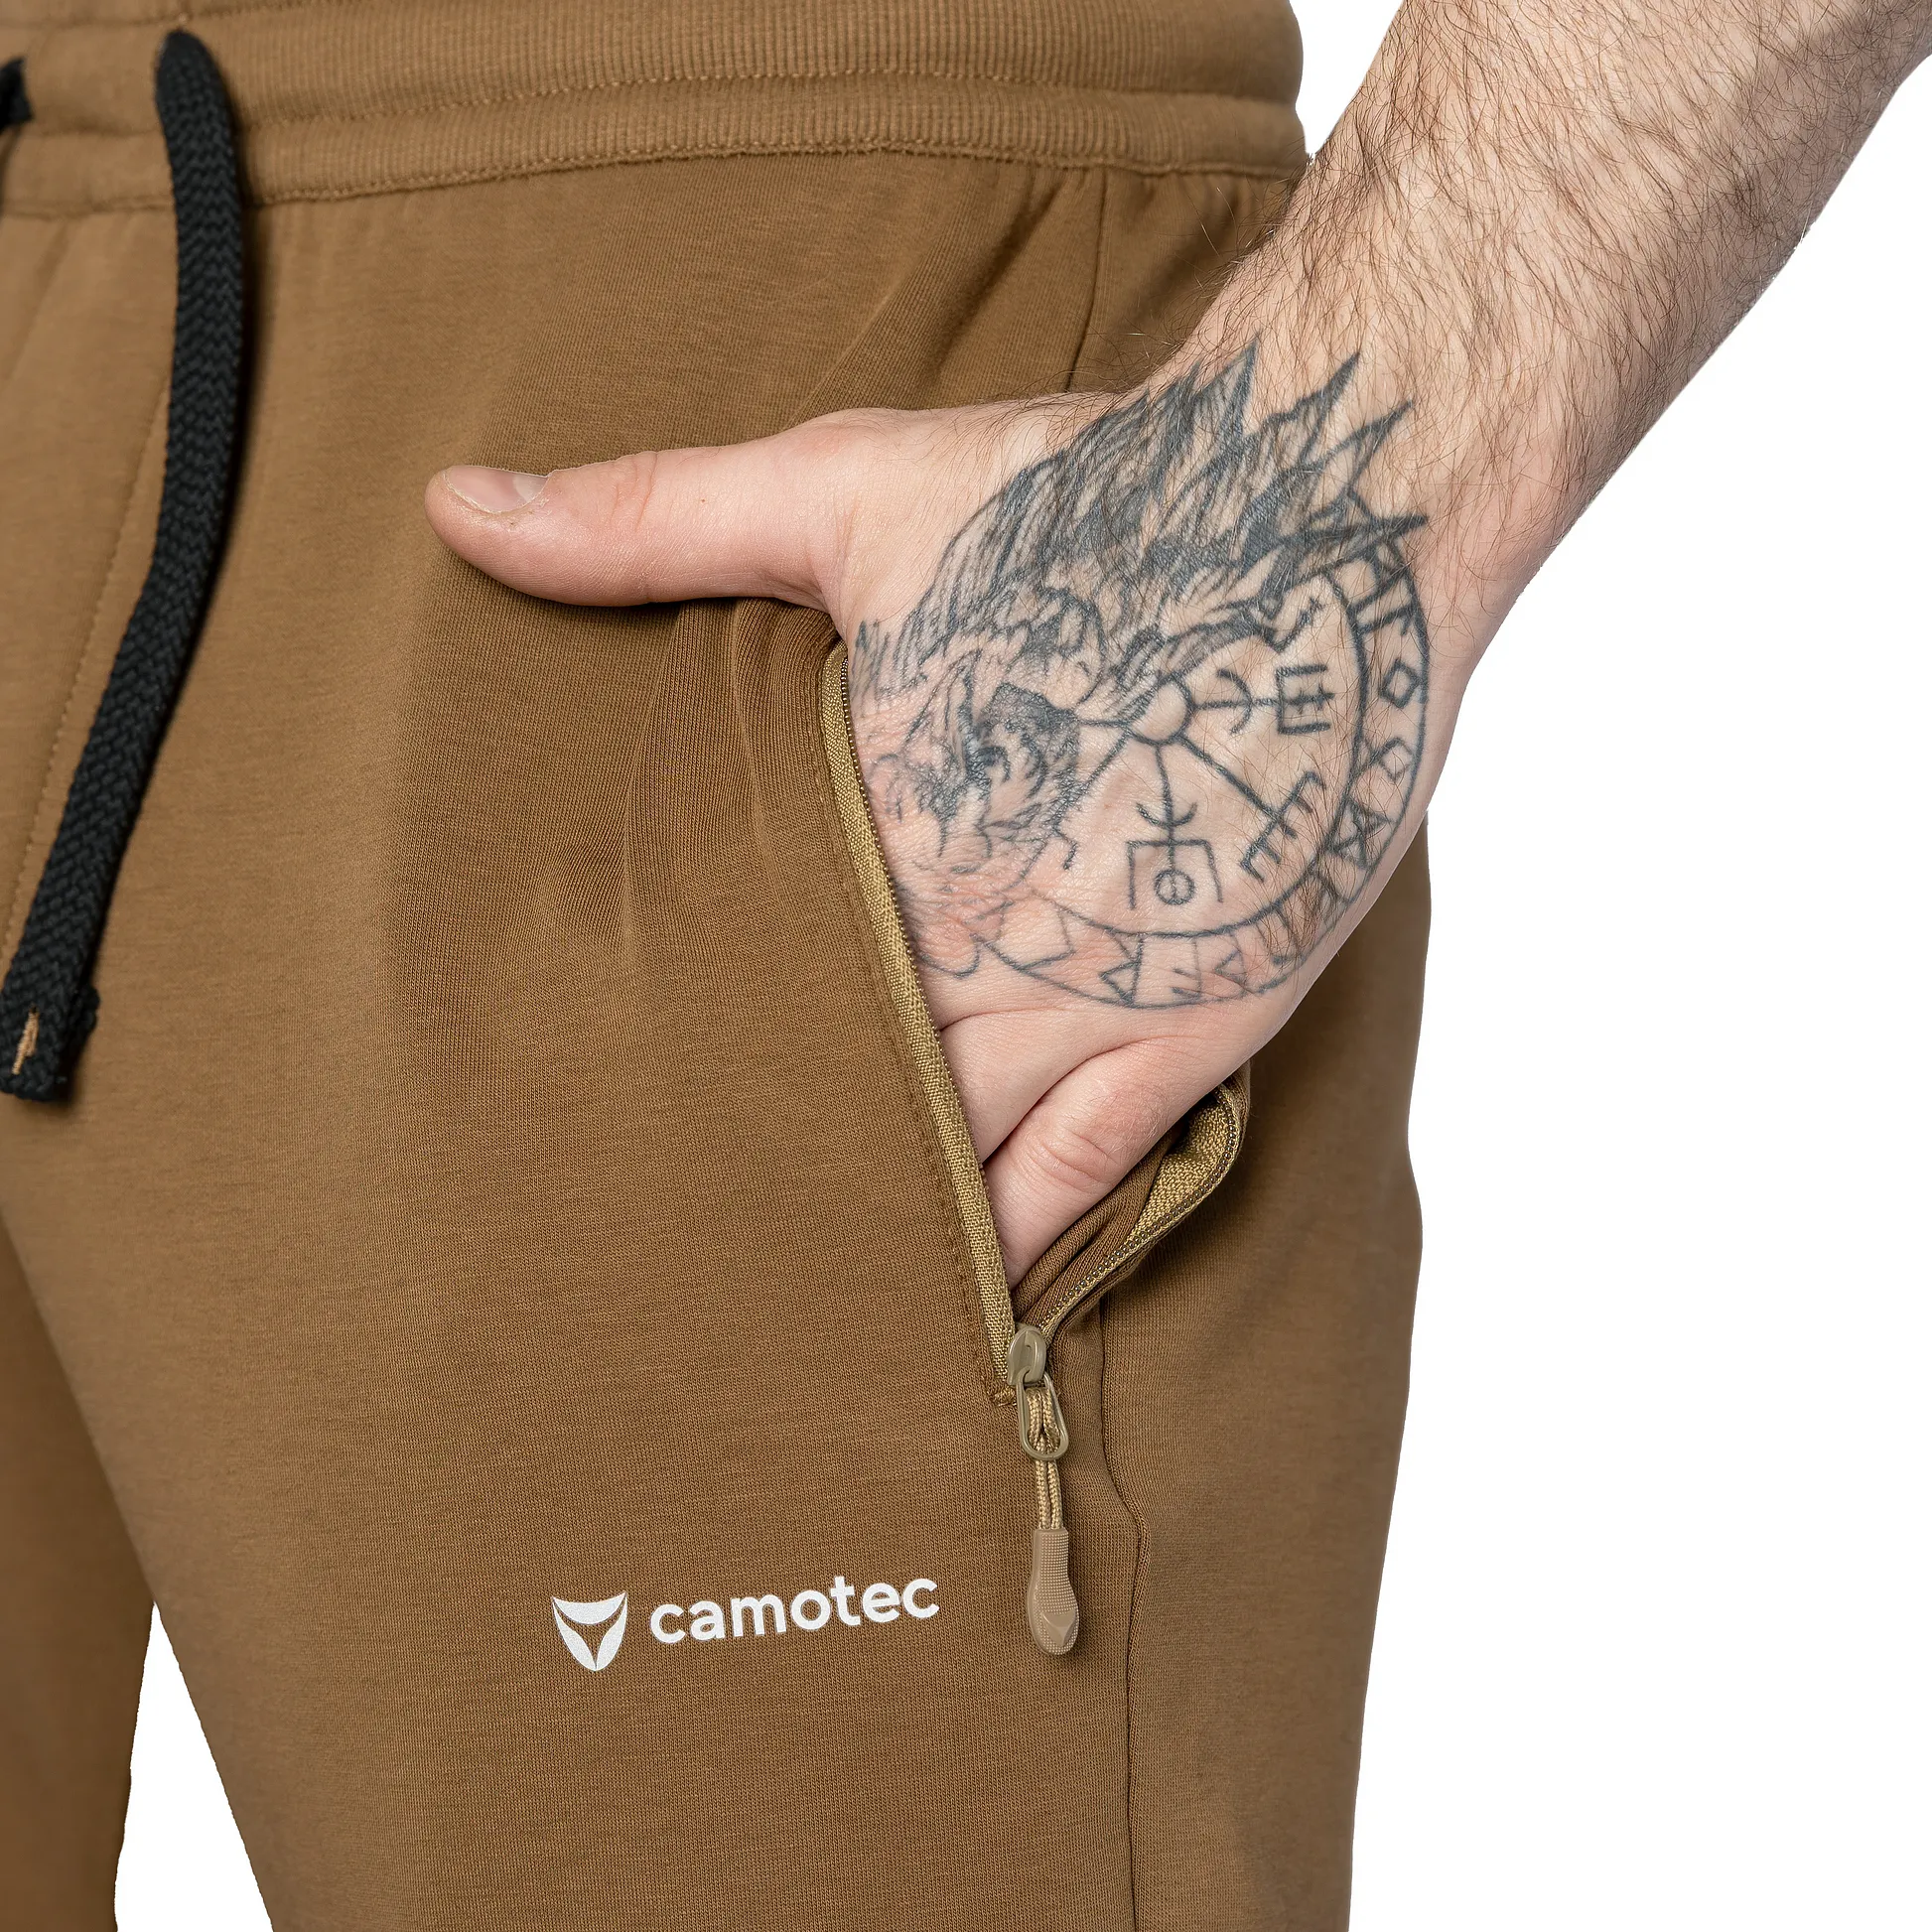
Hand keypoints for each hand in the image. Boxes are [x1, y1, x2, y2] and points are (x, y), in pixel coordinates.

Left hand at [425, 351, 1436, 1279]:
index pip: (725, 984)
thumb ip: (648, 518)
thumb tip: (457, 506)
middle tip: (649, 1259)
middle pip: (827, 1089)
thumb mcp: (848, 488)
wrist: (1327, 511)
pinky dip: (1018, 1246)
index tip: (575, 1130)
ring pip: (945, 1154)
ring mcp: (1091, 995)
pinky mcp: (1197, 1022)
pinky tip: (964, 1312)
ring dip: (867, 1221)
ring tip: (780, 1315)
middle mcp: (972, 941)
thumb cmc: (1087, 500)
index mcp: (872, 826)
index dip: (653, 1063)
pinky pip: (1087, 1176)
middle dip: (750, 1160)